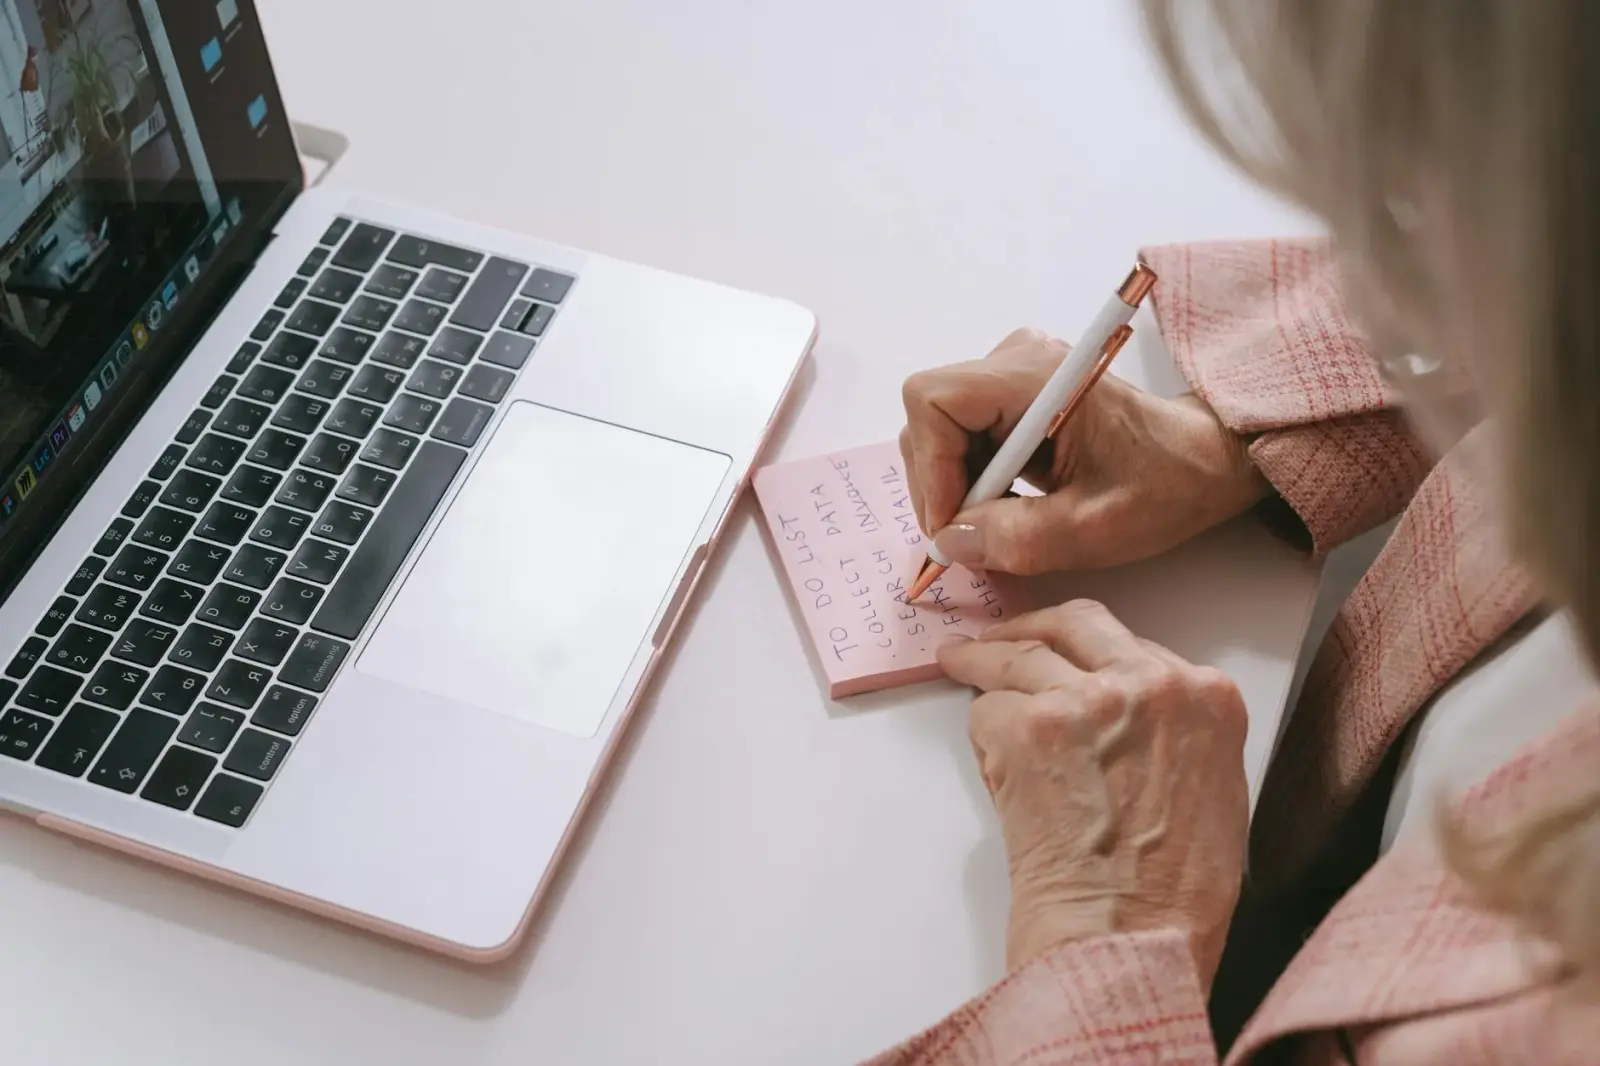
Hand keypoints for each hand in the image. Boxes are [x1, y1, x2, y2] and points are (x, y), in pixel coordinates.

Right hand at [899, 328, 1267, 573]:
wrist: (1202, 462)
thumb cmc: (1164, 486)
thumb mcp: (1093, 529)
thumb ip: (1016, 538)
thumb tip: (948, 542)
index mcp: (1037, 376)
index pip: (934, 401)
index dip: (931, 467)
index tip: (953, 525)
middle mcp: (1016, 360)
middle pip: (929, 416)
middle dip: (939, 483)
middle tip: (971, 537)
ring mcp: (1012, 374)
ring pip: (938, 430)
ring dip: (953, 485)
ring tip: (994, 524)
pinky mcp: (1012, 395)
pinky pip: (960, 436)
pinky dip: (968, 480)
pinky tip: (1004, 506)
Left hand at [939, 601, 1248, 985]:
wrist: (1131, 937)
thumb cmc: (1174, 894)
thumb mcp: (1213, 791)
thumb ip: (1174, 734)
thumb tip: (1127, 722)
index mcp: (1207, 696)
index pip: (1134, 644)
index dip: (1089, 652)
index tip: (1065, 653)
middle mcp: (1150, 683)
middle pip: (1076, 624)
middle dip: (1032, 627)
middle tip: (999, 637)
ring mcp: (1086, 700)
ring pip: (1020, 659)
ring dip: (984, 664)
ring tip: (957, 664)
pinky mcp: (1028, 727)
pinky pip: (989, 711)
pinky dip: (984, 737)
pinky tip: (996, 770)